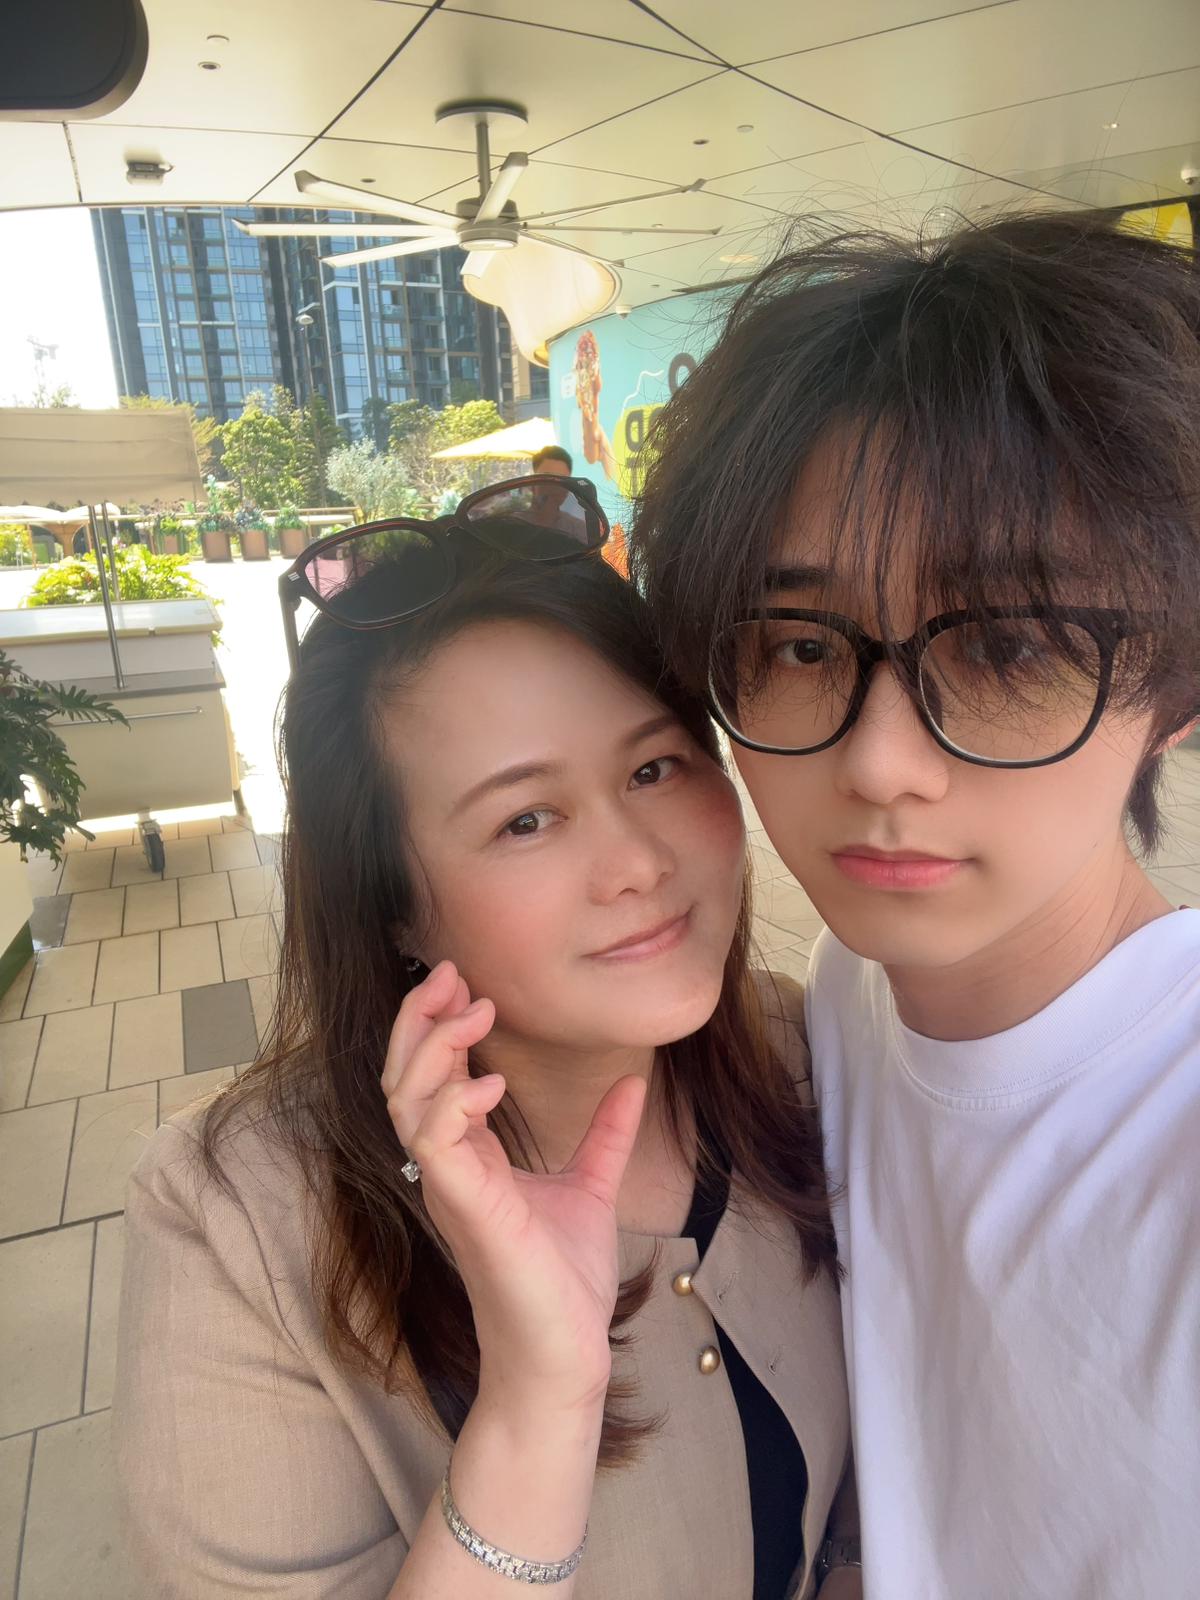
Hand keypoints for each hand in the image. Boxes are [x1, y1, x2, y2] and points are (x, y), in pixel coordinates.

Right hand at [382, 961, 646, 1414]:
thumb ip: (604, 1136)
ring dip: (433, 1048)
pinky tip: (492, 1082)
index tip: (462, 979)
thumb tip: (633, 1085)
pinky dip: (456, 1102)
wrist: (567, 1352)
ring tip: (474, 1012)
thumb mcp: (591, 1187)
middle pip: (403, 1076)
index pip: (432, 1075)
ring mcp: (450, 1187)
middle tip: (447, 973)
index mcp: (468, 1156)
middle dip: (418, 1019)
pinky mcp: (466, 1209)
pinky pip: (435, 1143)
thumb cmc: (564, 1280)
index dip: (438, 1024)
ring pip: (406, 1100)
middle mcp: (447, 1166)